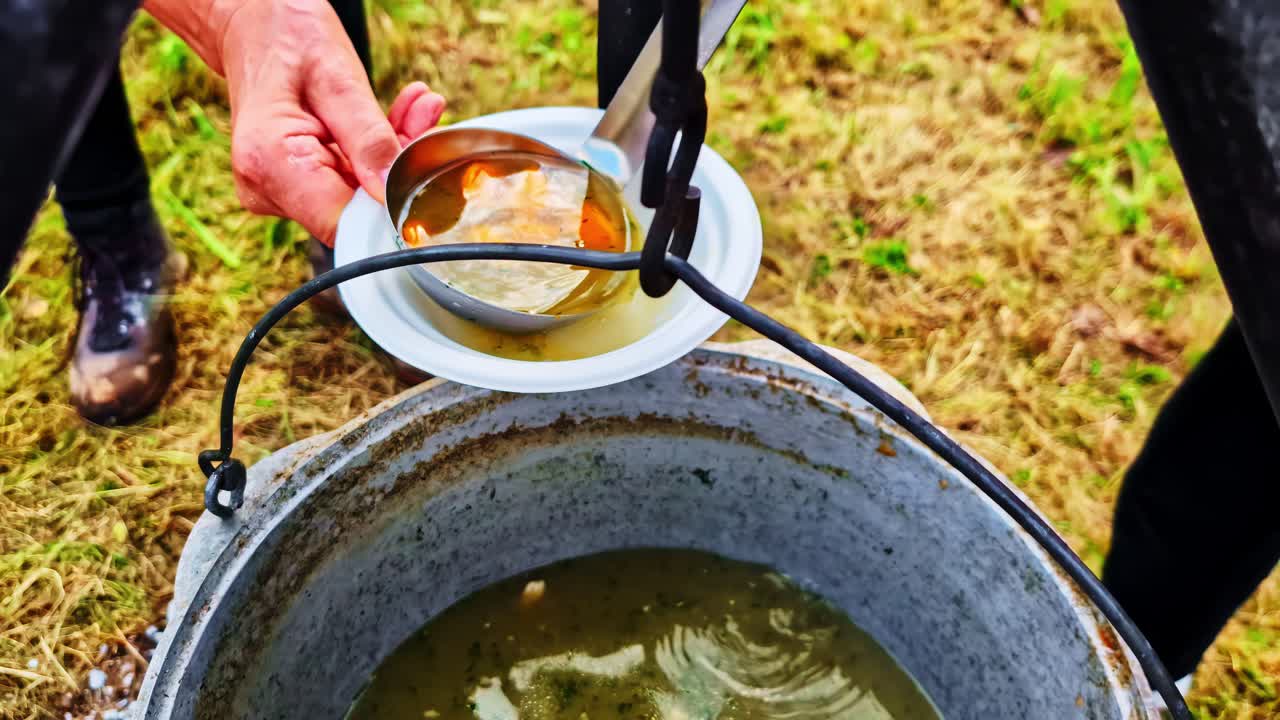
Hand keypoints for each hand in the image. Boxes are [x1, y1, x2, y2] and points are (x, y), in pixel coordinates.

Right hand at [145, 0, 445, 244]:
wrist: (254, 26)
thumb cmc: (286, 38)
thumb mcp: (337, 78)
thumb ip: (368, 138)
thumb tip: (394, 194)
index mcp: (270, 163)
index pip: (344, 223)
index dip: (390, 209)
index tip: (423, 173)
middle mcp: (267, 188)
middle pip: (356, 209)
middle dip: (398, 170)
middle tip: (425, 115)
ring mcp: (279, 191)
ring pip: (359, 195)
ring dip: (393, 154)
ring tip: (414, 105)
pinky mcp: (295, 186)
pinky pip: (350, 181)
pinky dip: (377, 153)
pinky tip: (396, 116)